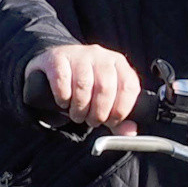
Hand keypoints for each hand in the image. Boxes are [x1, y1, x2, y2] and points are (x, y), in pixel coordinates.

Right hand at [26, 44, 142, 129]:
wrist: (57, 66)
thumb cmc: (86, 87)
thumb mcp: (105, 101)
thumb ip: (119, 119)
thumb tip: (130, 133)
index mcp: (119, 64)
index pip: (129, 87)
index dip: (120, 110)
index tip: (110, 122)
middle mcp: (101, 55)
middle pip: (105, 88)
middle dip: (98, 113)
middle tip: (91, 122)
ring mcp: (79, 53)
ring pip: (83, 85)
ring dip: (80, 108)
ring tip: (77, 115)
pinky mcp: (57, 57)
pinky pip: (62, 79)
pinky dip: (63, 97)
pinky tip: (63, 102)